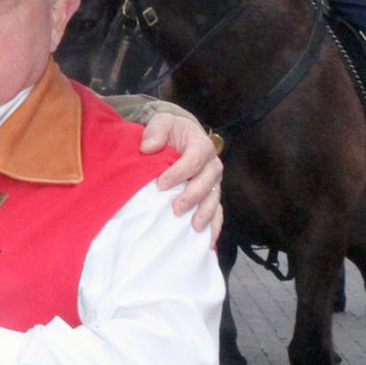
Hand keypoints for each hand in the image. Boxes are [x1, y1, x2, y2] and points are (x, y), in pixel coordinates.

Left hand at [140, 111, 223, 233]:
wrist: (178, 138)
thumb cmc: (169, 132)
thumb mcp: (161, 122)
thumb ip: (156, 130)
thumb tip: (148, 147)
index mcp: (201, 146)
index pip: (194, 160)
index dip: (179, 172)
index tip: (160, 185)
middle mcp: (212, 165)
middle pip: (207, 182)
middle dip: (192, 196)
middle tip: (175, 208)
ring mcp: (213, 182)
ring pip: (213, 199)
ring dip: (205, 213)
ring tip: (194, 227)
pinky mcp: (210, 195)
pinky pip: (217, 212)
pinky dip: (214, 226)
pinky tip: (207, 242)